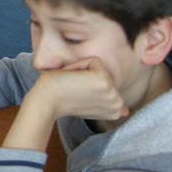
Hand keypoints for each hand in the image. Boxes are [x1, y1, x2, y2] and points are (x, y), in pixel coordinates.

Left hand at [4, 57, 126, 150]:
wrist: (45, 103)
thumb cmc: (61, 101)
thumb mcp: (89, 106)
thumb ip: (105, 106)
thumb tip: (126, 111)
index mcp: (115, 110)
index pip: (108, 84)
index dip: (89, 86)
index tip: (77, 97)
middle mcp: (116, 103)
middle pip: (105, 73)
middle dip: (85, 77)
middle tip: (72, 90)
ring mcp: (111, 92)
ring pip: (98, 67)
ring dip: (81, 71)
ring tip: (70, 85)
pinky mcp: (102, 79)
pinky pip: (93, 60)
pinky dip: (77, 66)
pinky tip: (70, 80)